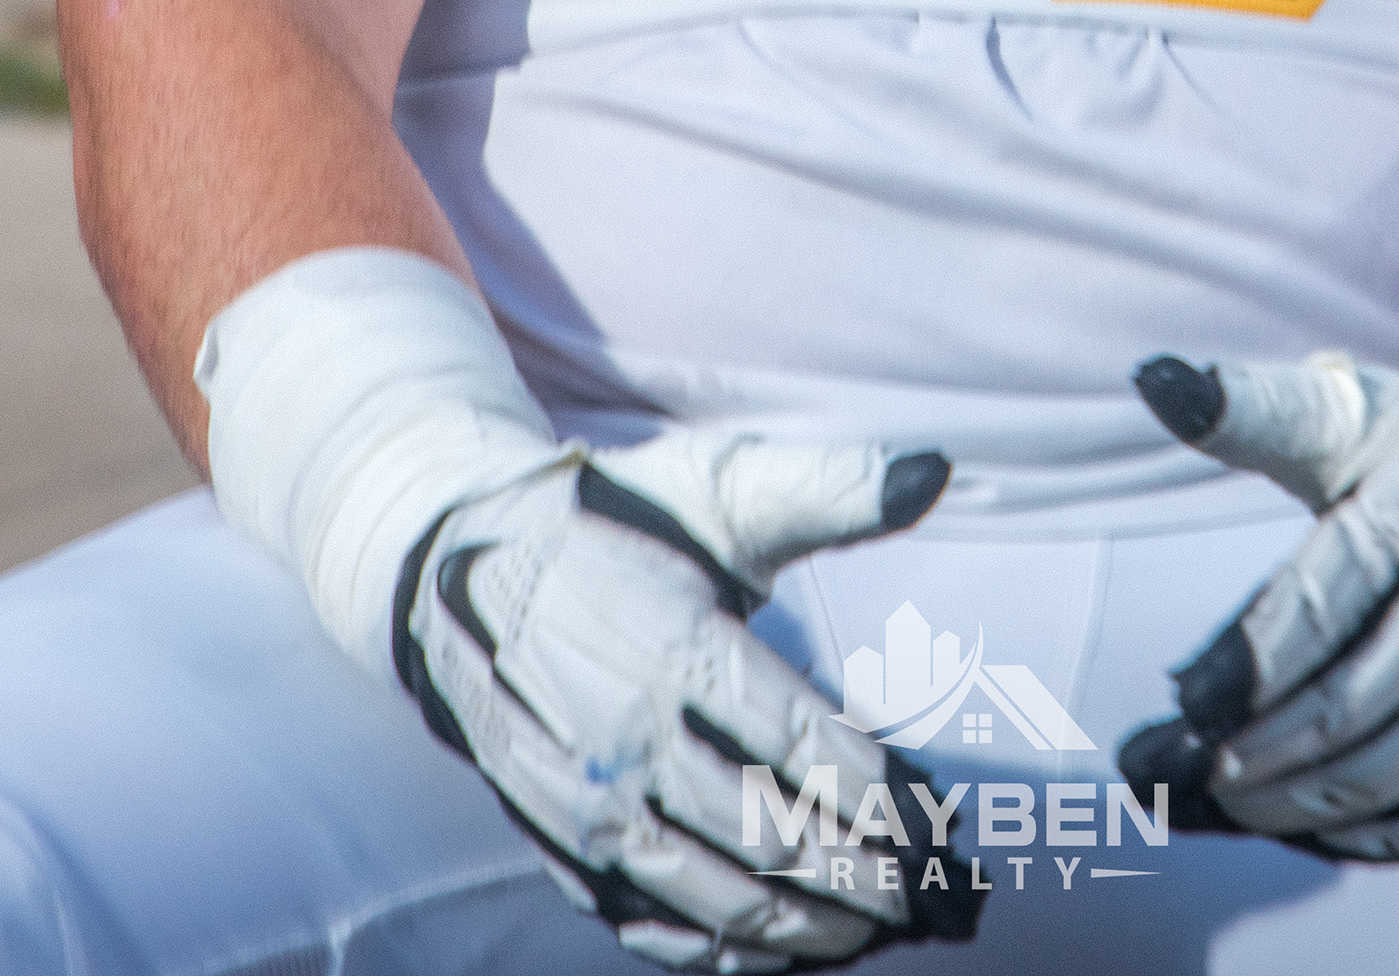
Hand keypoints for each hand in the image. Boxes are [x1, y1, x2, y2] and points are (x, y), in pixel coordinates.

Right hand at [393, 432, 980, 971]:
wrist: (453, 570)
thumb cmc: (615, 521)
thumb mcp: (713, 487)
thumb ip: (826, 489)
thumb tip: (935, 471)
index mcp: (674, 647)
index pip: (804, 748)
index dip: (885, 798)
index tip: (945, 824)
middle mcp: (626, 740)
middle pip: (771, 838)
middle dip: (871, 879)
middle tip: (941, 897)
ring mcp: (587, 809)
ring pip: (720, 899)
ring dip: (815, 929)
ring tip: (887, 929)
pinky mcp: (560, 848)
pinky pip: (656, 928)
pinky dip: (731, 954)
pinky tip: (795, 950)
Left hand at [1115, 351, 1398, 861]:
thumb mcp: (1363, 412)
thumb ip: (1256, 410)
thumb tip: (1155, 382)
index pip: (1320, 606)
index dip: (1248, 665)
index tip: (1184, 701)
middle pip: (1351, 705)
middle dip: (1258, 752)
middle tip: (1188, 772)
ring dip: (1306, 802)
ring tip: (1234, 803)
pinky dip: (1384, 832)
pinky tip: (1320, 831)